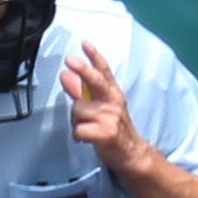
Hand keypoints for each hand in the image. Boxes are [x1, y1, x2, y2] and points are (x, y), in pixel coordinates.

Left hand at [61, 43, 153, 178]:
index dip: (94, 56)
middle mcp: (113, 101)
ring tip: (86, 127)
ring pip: (78, 110)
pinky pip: (79, 130)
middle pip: (96, 82)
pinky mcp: (107, 133)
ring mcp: (111, 117)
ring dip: (76, 121)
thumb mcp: (100, 106)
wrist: (131, 153)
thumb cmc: (112, 128)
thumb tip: (66, 75)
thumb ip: (83, 90)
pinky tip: (86, 138)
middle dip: (84, 70)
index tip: (85, 44)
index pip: (104, 70)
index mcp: (112, 93)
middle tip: (70, 60)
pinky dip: (78, 135)